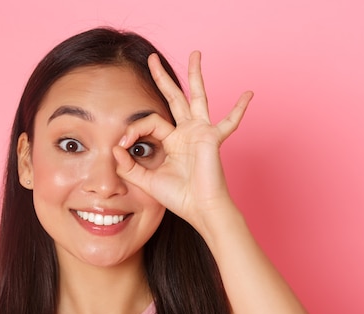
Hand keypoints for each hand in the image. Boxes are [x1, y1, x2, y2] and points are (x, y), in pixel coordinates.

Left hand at [113, 51, 252, 227]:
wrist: (200, 209)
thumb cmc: (179, 197)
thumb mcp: (146, 180)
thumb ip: (128, 166)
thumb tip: (114, 147)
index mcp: (172, 140)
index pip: (150, 122)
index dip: (134, 128)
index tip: (123, 144)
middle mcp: (187, 132)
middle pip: (174, 98)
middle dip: (163, 78)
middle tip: (152, 59)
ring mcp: (201, 132)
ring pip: (197, 97)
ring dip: (195, 76)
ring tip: (195, 54)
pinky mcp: (212, 138)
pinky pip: (229, 122)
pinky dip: (239, 109)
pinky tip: (248, 94)